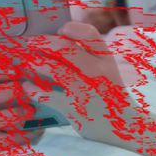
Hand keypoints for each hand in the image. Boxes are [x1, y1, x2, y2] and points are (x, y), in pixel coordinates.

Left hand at [20, 21, 139, 142]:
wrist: (127, 128)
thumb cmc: (112, 96)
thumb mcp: (110, 72)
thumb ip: (92, 57)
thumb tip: (62, 41)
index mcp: (106, 59)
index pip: (89, 34)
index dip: (71, 28)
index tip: (58, 30)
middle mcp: (97, 72)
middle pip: (65, 48)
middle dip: (44, 42)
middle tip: (31, 42)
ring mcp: (86, 90)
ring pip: (55, 69)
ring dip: (37, 62)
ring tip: (28, 61)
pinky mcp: (76, 108)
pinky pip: (48, 95)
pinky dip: (34, 90)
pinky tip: (28, 87)